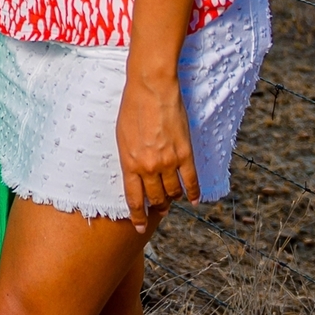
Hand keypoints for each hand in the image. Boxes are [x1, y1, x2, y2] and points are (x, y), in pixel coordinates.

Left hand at [116, 73, 200, 232]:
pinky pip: (191, 181)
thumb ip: (128, 158)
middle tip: (160, 209)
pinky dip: (193, 193)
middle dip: (158, 206)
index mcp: (129, 163)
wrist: (150, 87)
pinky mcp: (185, 154)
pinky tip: (193, 200)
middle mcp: (148, 167)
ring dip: (173, 198)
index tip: (140, 227)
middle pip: (156, 198)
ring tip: (172, 199)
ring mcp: (168, 162)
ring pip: (173, 192)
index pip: (134, 199)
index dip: (138, 216)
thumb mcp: (121, 136)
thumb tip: (135, 174)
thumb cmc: (132, 108)